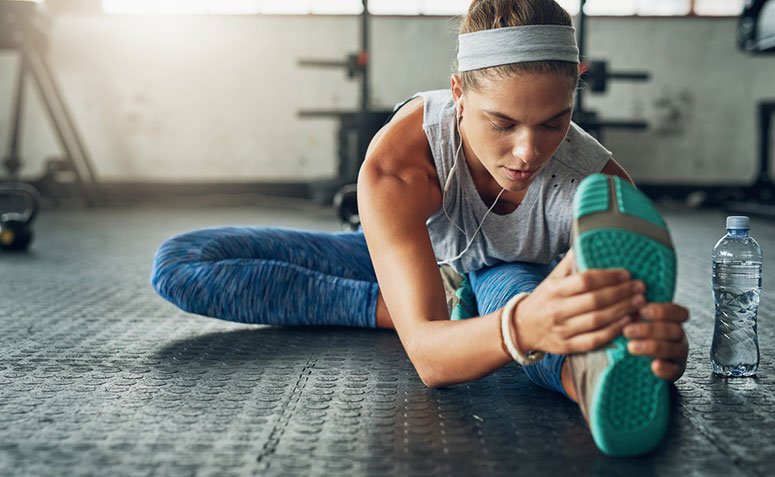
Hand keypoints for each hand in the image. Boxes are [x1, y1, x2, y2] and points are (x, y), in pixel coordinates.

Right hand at [512, 251, 643, 354]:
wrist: (522, 328)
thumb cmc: (543, 299)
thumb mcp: (552, 279)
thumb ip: (569, 263)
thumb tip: (586, 241)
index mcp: (554, 290)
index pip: (585, 280)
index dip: (608, 276)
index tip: (626, 273)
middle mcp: (557, 310)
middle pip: (595, 300)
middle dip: (621, 293)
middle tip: (640, 287)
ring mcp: (562, 330)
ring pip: (597, 320)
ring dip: (622, 311)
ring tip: (639, 302)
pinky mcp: (567, 346)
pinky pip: (594, 340)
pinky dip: (613, 332)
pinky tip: (627, 322)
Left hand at [623, 303, 689, 381]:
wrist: (641, 364)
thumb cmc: (638, 336)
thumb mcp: (639, 322)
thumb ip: (635, 313)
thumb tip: (624, 303)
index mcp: (674, 322)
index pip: (679, 313)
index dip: (663, 311)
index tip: (642, 310)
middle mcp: (679, 337)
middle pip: (675, 330)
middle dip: (650, 329)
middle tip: (627, 330)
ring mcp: (678, 355)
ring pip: (673, 349)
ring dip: (652, 347)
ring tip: (631, 347)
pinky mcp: (674, 373)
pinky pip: (673, 371)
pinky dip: (664, 369)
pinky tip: (654, 366)